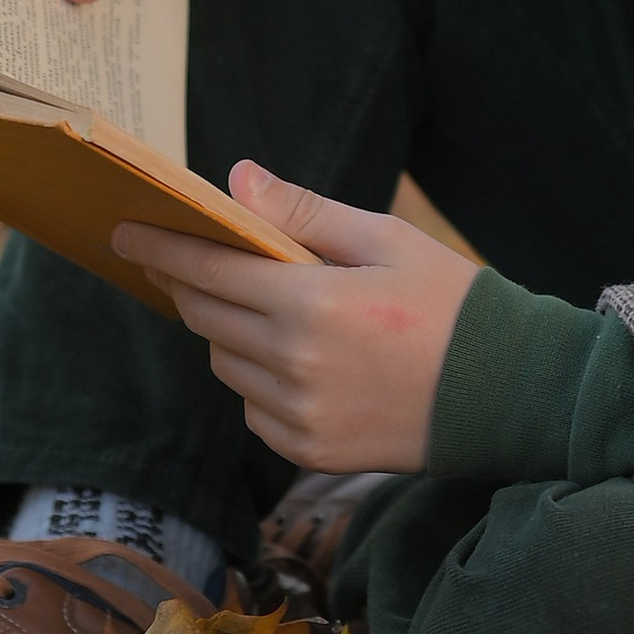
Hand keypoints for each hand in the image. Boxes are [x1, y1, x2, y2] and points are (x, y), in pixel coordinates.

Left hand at [113, 163, 480, 468]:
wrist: (508, 393)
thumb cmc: (451, 303)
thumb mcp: (386, 239)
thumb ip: (304, 213)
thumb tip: (237, 181)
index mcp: (312, 303)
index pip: (210, 268)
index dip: (161, 248)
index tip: (125, 231)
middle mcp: (295, 365)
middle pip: (206, 317)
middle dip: (187, 283)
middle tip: (180, 261)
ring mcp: (299, 416)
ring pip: (224, 364)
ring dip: (228, 332)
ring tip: (268, 311)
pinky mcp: (308, 452)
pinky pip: (252, 408)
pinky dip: (258, 381)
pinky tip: (298, 361)